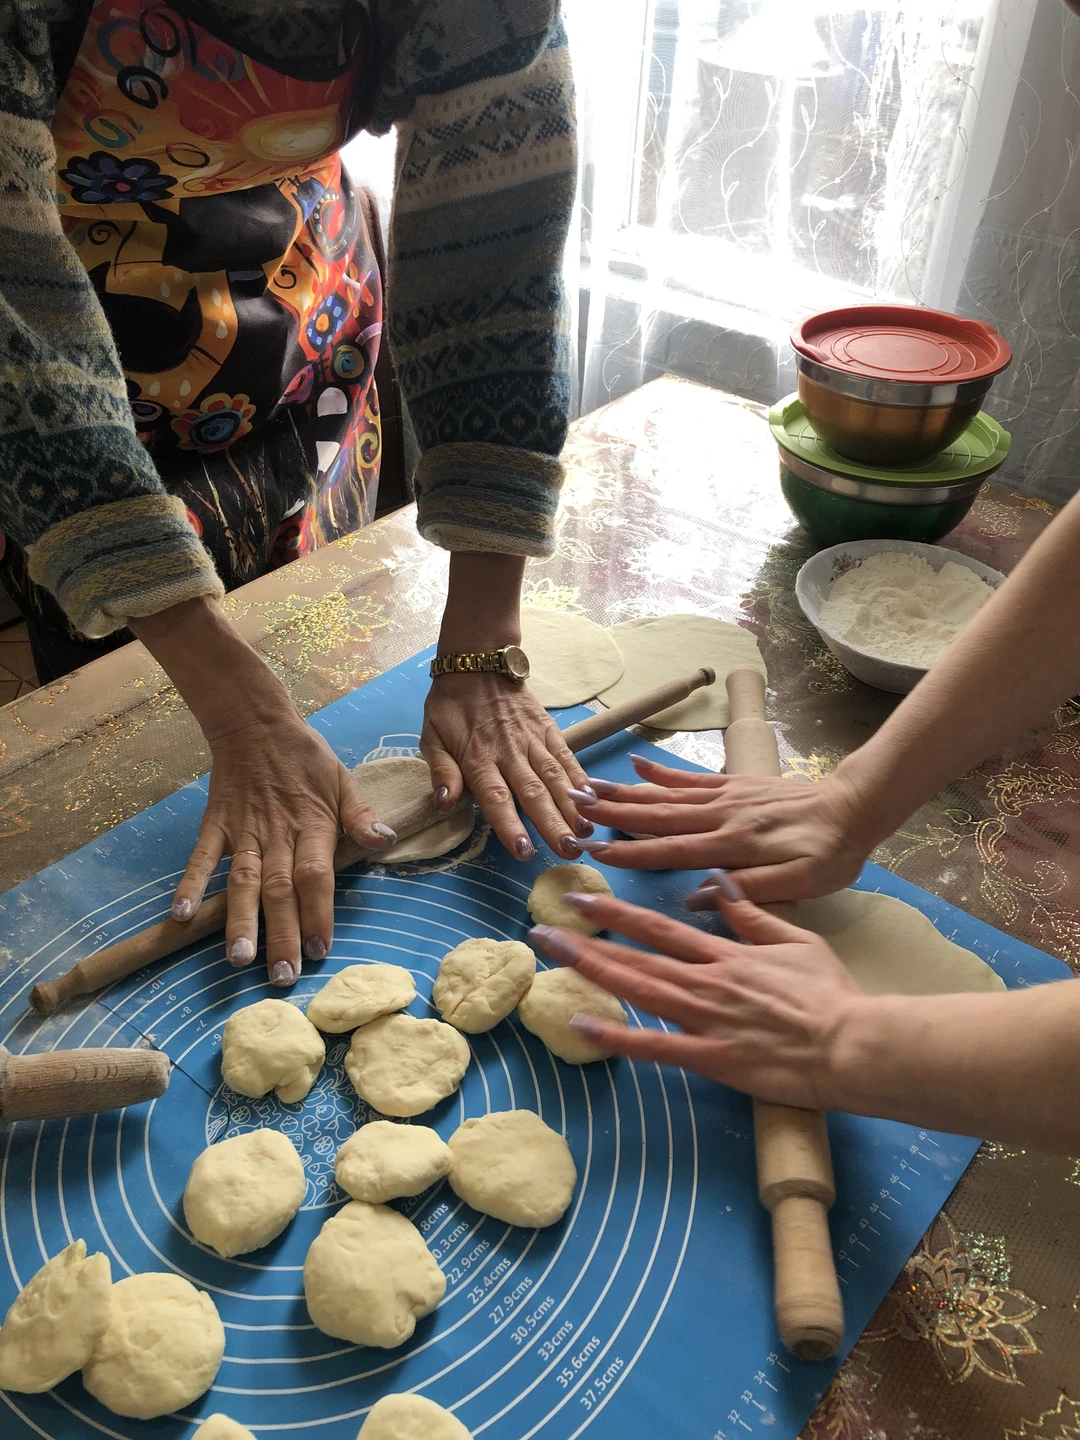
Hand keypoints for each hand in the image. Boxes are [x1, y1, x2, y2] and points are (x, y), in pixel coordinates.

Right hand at [173, 710, 389, 985]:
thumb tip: (385, 841)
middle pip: (279, 890)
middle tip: (283, 975)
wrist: (255, 724)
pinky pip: (201, 859)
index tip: (320, 949)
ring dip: (240, 920)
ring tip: (239, 959)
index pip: (315, 876)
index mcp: (313, 825)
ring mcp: (243, 832)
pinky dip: (190, 884)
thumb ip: (361, 815)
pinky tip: (182, 916)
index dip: (317, 912)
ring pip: (243, 882)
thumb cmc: (305, 757)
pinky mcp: (215, 826)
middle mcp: (277, 835)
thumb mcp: (343, 779)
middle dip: (282, 934)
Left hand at [421, 672, 591, 858]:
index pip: (495, 796)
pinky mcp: (547, 728)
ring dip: (572, 806)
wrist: (477, 662)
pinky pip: (566, 756)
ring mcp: (531, 739)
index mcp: (477, 757)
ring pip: (554, 777)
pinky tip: (594, 798)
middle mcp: (508, 751)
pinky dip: (580, 777)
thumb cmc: (451, 705)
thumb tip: (444, 803)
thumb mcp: (431, 735)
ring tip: (587, 832)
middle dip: (551, 824)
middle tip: (568, 851)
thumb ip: (440, 771)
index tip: (523, 849)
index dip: (509, 824)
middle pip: (532, 792)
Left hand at [529, 886, 866, 1108]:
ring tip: (553, 959)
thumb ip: (751, 915)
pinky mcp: (712, 1058)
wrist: (852, 1043)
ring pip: (638, 991)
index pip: (660, 928)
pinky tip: (582, 1026)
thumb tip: (718, 882)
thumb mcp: (795, 940)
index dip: (617, 913)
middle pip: (637, 956)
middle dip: (587, 940)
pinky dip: (618, 1038)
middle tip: (542, 928)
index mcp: (725, 955)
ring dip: (592, 972)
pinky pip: (657, 1048)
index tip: (581, 898)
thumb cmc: (830, 994)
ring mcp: (706, 1020)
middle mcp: (707, 982)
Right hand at [567, 754, 873, 901]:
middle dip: (613, 812)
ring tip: (589, 786)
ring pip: (667, 794)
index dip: (632, 853)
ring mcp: (727, 796)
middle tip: (572, 805)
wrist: (855, 807)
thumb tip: (696, 898)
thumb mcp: (800, 884)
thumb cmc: (830, 854)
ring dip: (626, 791)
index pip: (672, 850)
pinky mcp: (737, 784)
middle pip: (658, 815)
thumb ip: (748, 890)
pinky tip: (638, 765)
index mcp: (734, 845)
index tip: (595, 851)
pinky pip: (692, 779)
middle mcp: (723, 816)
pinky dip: (663, 773)